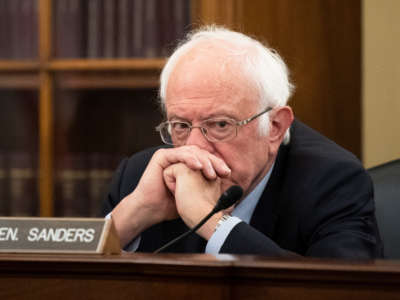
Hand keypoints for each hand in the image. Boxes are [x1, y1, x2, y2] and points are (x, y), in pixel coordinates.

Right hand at [111, 146, 229, 246]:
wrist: (152, 210)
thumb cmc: (170, 204)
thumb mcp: (193, 194)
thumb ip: (205, 186)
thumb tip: (224, 186)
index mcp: (187, 164)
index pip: (206, 159)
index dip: (217, 164)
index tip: (227, 174)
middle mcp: (179, 158)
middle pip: (201, 153)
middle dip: (214, 161)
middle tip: (223, 172)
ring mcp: (170, 156)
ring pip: (192, 152)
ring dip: (204, 161)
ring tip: (211, 172)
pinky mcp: (161, 156)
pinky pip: (179, 154)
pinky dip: (190, 159)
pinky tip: (198, 167)